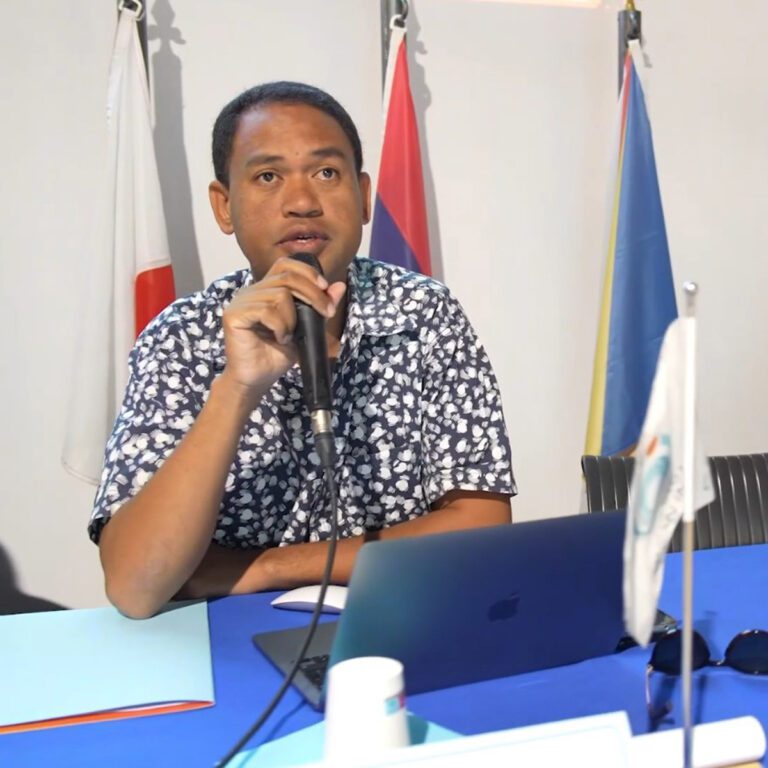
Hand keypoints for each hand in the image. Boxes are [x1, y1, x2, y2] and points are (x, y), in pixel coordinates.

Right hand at [221, 256, 345, 394]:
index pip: (285, 264)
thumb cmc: (276, 355)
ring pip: (279, 295)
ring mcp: (241, 301)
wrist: (256, 380)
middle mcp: (252, 291)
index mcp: (266, 290)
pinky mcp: (234, 315)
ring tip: (289, 336)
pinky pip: (266, 310)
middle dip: (313, 293)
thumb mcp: (307, 328)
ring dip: (293, 318)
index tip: (325, 288)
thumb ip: (320, 306)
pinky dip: (280, 326)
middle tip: (326, 313)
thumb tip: (339, 286)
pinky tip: (280, 339)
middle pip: (287, 276)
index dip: (307, 271)